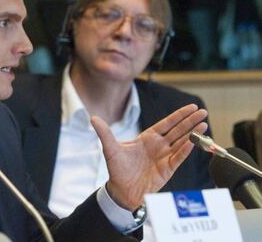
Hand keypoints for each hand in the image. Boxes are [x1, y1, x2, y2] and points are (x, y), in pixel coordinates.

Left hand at [91, 104, 207, 210]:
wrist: (121, 191)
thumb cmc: (117, 170)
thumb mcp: (110, 148)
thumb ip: (105, 133)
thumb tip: (93, 118)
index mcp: (148, 138)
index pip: (167, 123)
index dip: (179, 115)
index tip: (191, 107)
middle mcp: (158, 146)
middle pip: (178, 130)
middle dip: (190, 120)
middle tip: (203, 111)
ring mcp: (164, 157)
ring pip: (182, 142)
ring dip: (193, 133)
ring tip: (204, 123)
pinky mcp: (167, 170)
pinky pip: (178, 157)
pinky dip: (186, 150)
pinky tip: (193, 142)